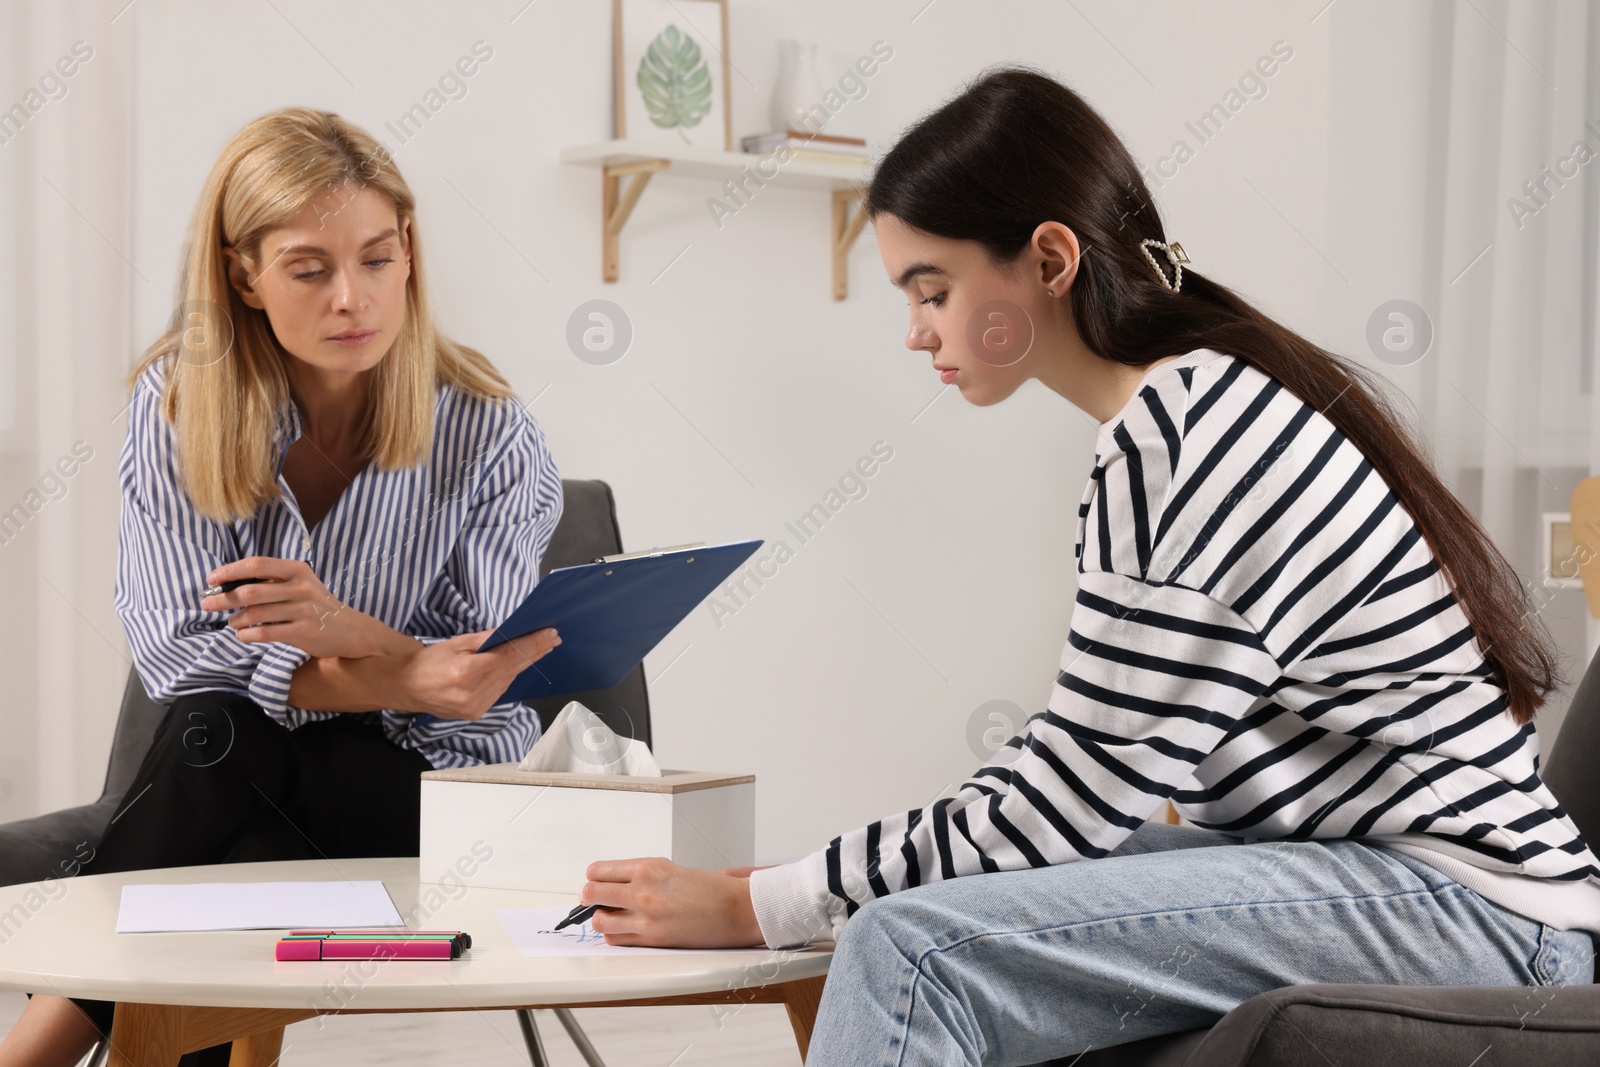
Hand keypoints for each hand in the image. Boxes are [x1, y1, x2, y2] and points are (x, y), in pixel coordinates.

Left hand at [203, 557, 393, 658]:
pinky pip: (265, 632)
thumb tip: (231, 586)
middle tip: (207, 604)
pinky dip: (247, 635)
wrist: (352, 631)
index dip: (230, 571)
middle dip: (223, 599)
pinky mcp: (303, 632)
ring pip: (255, 614)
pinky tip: (243, 635)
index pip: (257, 565)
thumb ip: (273, 583)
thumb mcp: (302, 585)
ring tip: (232, 623)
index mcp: (298, 570)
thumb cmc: (319, 607)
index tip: (211, 580)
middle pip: (250, 591)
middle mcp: (301, 587)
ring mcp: (303, 610)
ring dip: (236, 620)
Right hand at [396, 627, 560, 720]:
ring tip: (540, 648)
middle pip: (513, 669)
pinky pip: (499, 692)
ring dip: (523, 664)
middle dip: (535, 652)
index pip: (509, 655)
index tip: (550, 634)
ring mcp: (476, 707)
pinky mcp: (476, 714)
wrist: (406, 687)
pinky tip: (515, 665)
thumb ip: (486, 639)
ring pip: (508, 681)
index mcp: (467, 671)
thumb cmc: (429, 662)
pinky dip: (508, 677)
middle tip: (553, 638)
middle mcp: (474, 693)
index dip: (532, 644)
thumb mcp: (456, 643)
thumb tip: (512, 632)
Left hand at [580, 858, 765, 947]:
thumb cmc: (712, 889)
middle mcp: (642, 890)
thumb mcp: (672, 870)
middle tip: (595, 899)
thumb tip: (618, 884)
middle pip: (591, 893)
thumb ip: (643, 875)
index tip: (597, 881)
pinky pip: (616, 939)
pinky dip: (615, 935)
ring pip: (598, 920)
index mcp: (648, 867)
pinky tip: (626, 929)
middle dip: (590, 897)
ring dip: (601, 917)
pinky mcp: (652, 939)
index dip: (595, 877)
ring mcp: (645, 917)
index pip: (599, 871)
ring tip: (611, 915)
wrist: (737, 909)